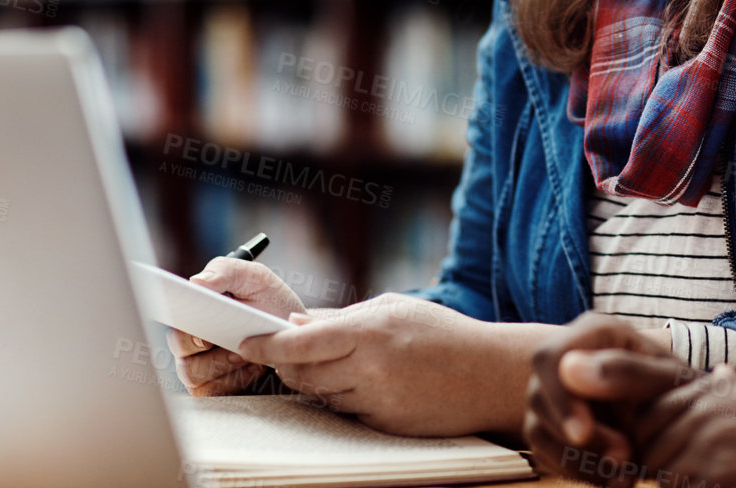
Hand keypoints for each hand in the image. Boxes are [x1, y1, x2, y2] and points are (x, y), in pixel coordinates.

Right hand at [168, 258, 305, 395]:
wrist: (295, 334)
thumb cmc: (270, 302)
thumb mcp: (256, 278)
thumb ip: (227, 271)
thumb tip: (196, 281)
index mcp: (194, 309)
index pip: (173, 315)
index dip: (180, 320)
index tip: (201, 328)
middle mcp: (189, 338)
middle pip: (180, 346)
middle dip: (207, 344)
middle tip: (235, 341)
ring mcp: (197, 365)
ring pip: (192, 372)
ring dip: (223, 363)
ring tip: (248, 354)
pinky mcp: (211, 387)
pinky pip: (211, 391)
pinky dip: (234, 380)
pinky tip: (253, 368)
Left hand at [236, 294, 552, 438]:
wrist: (489, 375)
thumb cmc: (444, 334)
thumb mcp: (396, 309)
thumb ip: (345, 317)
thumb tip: (297, 322)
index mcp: (371, 331)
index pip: (301, 342)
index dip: (267, 344)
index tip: (246, 341)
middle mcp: (369, 368)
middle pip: (301, 373)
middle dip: (288, 363)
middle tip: (288, 352)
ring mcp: (375, 401)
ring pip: (321, 395)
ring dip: (320, 381)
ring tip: (348, 364)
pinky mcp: (382, 426)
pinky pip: (346, 413)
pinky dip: (345, 398)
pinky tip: (370, 384)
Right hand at [523, 312, 688, 484]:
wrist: (683, 420)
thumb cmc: (678, 391)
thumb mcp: (666, 380)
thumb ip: (626, 371)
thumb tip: (569, 368)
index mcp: (595, 333)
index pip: (550, 359)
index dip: (560, 398)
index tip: (582, 434)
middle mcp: (567, 358)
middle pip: (540, 397)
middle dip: (578, 438)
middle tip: (623, 460)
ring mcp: (556, 392)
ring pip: (538, 430)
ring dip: (578, 461)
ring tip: (624, 475)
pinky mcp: (553, 425)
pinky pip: (545, 453)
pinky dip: (576, 472)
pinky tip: (612, 478)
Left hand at [556, 353, 735, 487]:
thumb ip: (727, 390)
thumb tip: (712, 375)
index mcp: (712, 389)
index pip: (646, 401)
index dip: (629, 423)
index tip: (606, 423)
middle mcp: (704, 410)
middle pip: (647, 442)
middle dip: (645, 464)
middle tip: (634, 471)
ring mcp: (709, 444)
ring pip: (658, 469)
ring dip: (672, 478)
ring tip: (717, 466)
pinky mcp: (718, 478)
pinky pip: (680, 486)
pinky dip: (685, 485)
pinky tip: (723, 480)